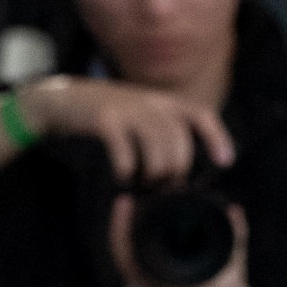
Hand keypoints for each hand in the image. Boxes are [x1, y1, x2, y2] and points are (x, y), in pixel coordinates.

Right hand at [25, 72, 232, 186]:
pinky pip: (125, 151)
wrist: (61, 99)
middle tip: (163, 187)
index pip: (200, 115)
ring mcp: (127, 108)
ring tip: (144, 185)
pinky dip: (127, 170)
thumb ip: (161, 130)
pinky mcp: (104, 120)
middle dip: (176, 170)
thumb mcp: (139, 113)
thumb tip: (180, 166)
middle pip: (179, 142)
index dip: (217, 137)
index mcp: (162, 101)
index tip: (225, 162)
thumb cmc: (105, 115)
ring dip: (154, 174)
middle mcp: (149, 101)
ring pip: (157, 148)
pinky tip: (123, 178)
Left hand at [107, 193, 264, 286]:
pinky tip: (132, 228)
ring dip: (123, 236)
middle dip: (120, 228)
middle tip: (124, 202)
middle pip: (122, 258)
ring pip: (125, 262)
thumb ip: (235, 236)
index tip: (124, 204)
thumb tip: (233, 210)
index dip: (122, 229)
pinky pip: (132, 266)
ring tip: (126, 210)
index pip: (130, 259)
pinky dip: (130, 246)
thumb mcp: (235, 267)